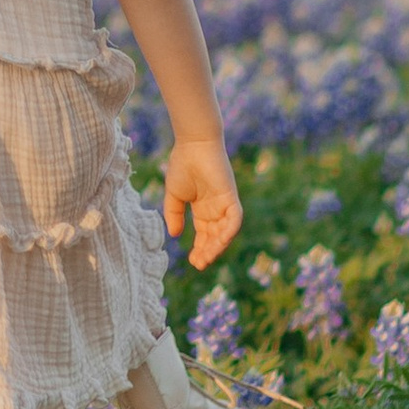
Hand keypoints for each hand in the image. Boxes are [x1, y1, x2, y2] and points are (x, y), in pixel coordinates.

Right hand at [162, 136, 241, 271]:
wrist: (193, 144)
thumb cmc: (182, 165)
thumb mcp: (174, 195)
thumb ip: (174, 215)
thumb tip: (174, 235)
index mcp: (203, 209)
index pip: (205, 235)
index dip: (200, 249)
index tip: (193, 262)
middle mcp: (216, 210)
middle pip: (215, 237)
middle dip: (208, 252)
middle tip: (199, 264)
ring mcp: (225, 204)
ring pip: (225, 232)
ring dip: (217, 246)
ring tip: (206, 258)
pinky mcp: (231, 198)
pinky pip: (235, 220)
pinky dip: (229, 232)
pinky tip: (220, 242)